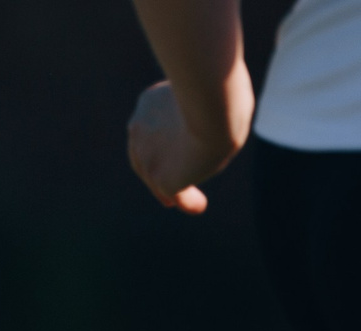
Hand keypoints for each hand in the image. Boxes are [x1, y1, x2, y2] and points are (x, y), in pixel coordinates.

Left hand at [128, 79, 241, 212]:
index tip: (166, 153)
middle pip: (145, 153)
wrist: (213, 106)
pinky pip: (169, 191)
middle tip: (166, 183)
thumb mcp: (216, 92)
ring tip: (188, 202)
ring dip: (169, 187)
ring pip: (156, 174)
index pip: (150, 125)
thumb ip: (209, 104)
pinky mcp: (159, 176)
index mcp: (150, 101)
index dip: (156, 142)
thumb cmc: (223, 92)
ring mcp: (146, 155)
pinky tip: (197, 206)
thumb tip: (220, 118)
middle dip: (156, 168)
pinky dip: (185, 200)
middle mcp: (140, 127)